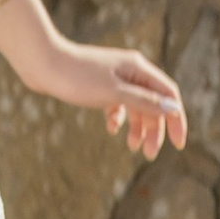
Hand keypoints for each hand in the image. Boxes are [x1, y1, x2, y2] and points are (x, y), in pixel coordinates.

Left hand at [19, 27, 186, 159]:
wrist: (41, 64)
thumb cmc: (77, 77)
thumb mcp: (114, 93)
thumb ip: (144, 102)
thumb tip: (173, 108)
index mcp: (139, 68)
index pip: (169, 94)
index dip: (176, 119)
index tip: (178, 145)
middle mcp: (131, 71)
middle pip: (153, 103)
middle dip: (154, 129)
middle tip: (149, 154)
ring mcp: (115, 77)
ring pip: (136, 105)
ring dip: (137, 127)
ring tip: (132, 147)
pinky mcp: (99, 84)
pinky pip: (118, 103)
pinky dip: (118, 117)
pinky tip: (111, 128)